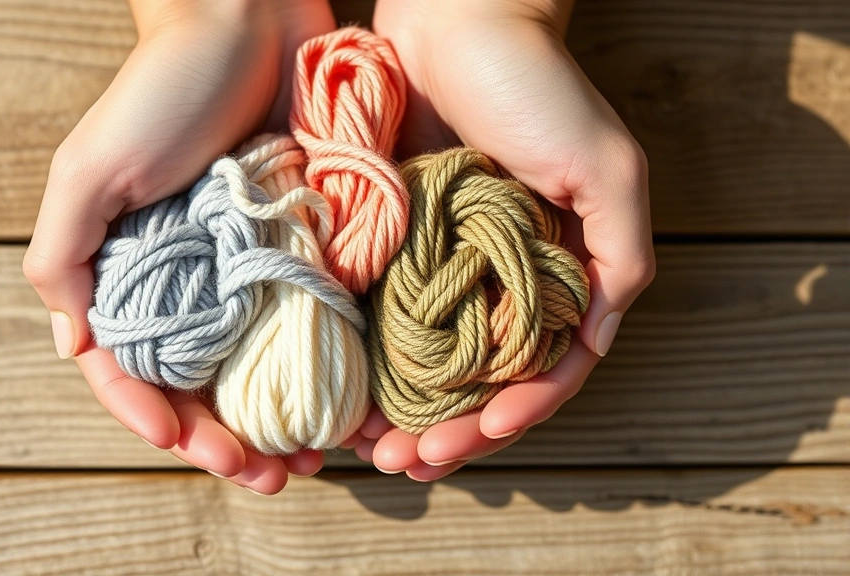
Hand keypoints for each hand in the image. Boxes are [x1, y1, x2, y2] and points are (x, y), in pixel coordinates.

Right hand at [22, 0, 335, 493]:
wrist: (250, 20)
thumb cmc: (163, 88)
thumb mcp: (92, 168)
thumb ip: (66, 254)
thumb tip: (74, 344)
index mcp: (133, 269)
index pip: (134, 368)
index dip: (157, 419)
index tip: (194, 449)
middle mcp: (191, 279)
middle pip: (204, 383)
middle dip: (230, 439)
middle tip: (270, 476)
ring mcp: (249, 268)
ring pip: (261, 365)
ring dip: (282, 418)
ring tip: (313, 458)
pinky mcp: (302, 246)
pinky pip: (311, 320)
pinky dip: (327, 366)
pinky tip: (350, 401)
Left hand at [353, 0, 655, 480]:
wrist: (455, 17)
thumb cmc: (534, 87)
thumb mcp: (606, 170)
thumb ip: (619, 256)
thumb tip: (598, 340)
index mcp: (554, 271)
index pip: (538, 369)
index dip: (510, 416)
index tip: (471, 441)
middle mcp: (497, 276)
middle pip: (473, 379)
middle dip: (443, 431)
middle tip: (402, 466)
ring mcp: (442, 261)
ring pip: (422, 359)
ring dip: (399, 410)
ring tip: (369, 450)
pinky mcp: (393, 238)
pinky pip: (380, 312)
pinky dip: (367, 356)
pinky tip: (345, 386)